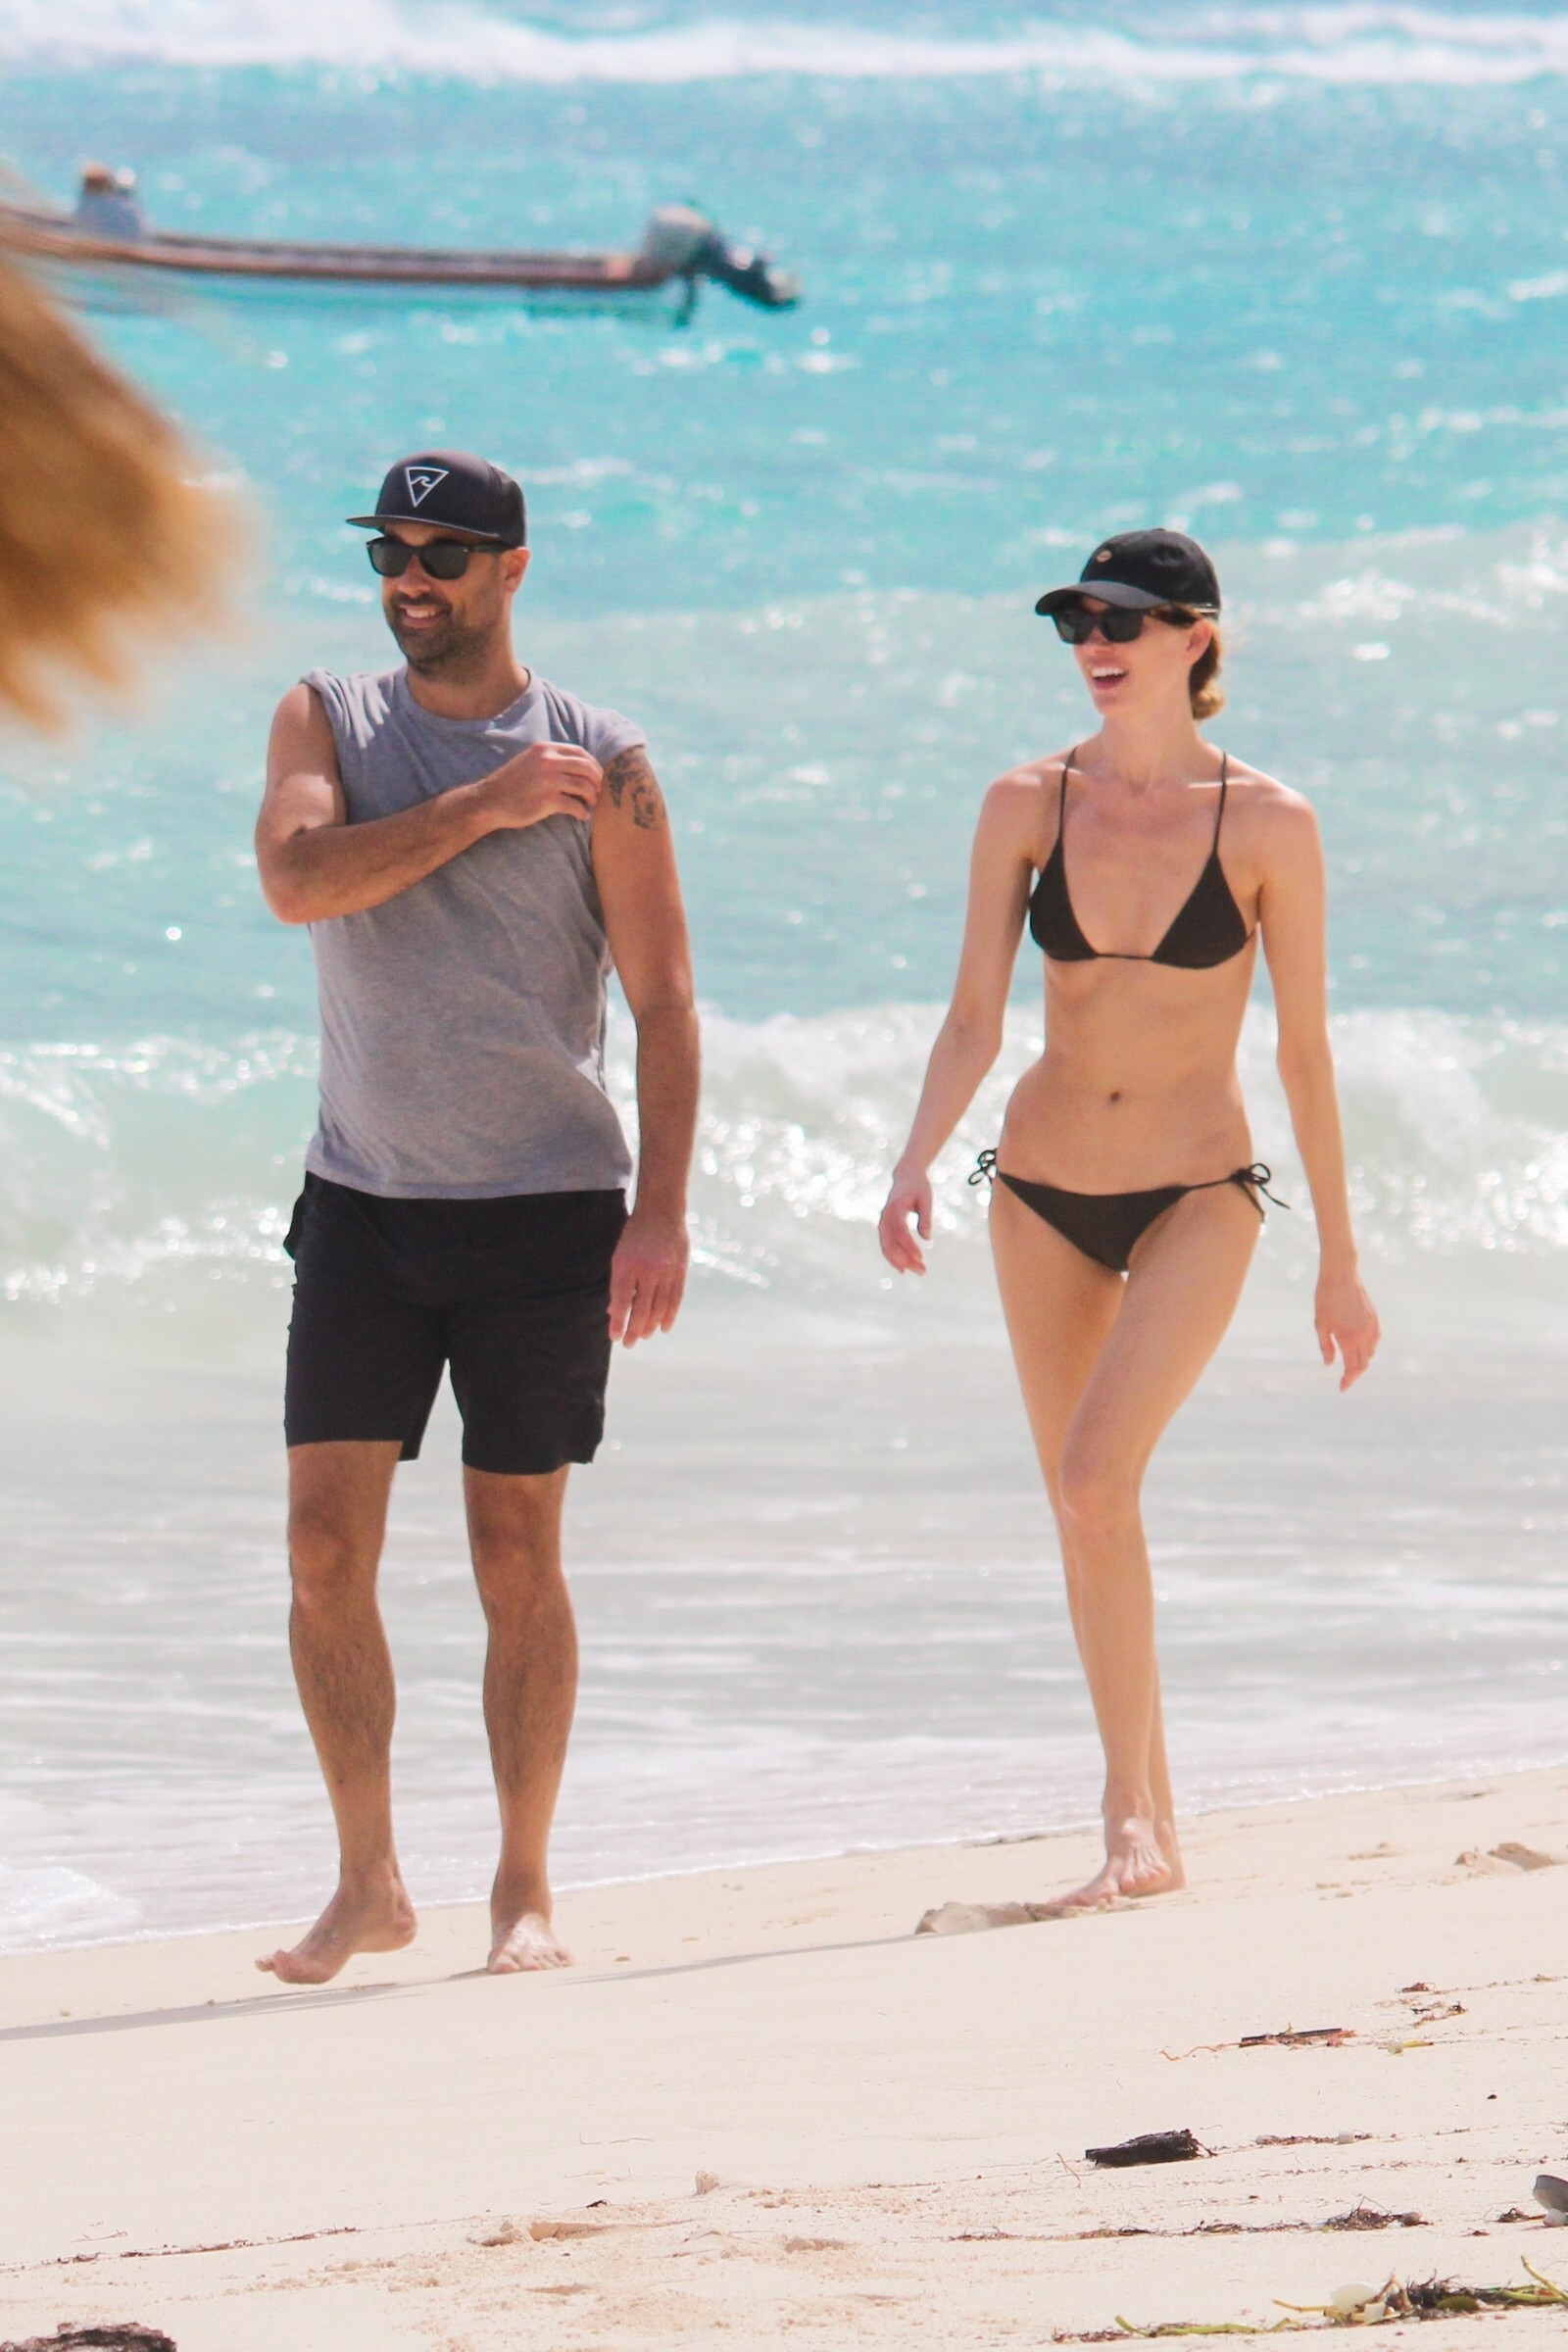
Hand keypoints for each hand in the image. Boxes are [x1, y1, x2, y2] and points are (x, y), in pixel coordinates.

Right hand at [478, 741, 601, 830]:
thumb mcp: (529, 761)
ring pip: (584, 786)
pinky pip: (575, 805)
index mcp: (545, 749)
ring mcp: (549, 781)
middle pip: (586, 768)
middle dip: (596, 780)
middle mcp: (549, 761)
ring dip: (591, 796)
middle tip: (597, 791)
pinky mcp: (548, 801)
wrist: (490, 801)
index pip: (580, 752)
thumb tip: (577, 764)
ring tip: (590, 803)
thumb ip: (550, 758)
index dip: (592, 764)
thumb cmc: (511, 783)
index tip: (595, 776)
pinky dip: (582, 812)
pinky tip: (582, 816)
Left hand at [609, 1206, 688, 1345]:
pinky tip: (664, 1327)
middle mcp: (647, 1270)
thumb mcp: (619, 1256)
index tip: (614, 1337)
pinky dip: (669, 1315)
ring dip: (651, 1325)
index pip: (621, 1301)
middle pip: (641, 1309)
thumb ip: (618, 1284)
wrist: (661, 1212)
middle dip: (634, 1330)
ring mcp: (666, 1271)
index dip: (618, 1322)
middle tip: (629, 1343)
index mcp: (627, 1265)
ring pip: (659, 1307)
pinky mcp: (680, 1270)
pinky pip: (675, 1299)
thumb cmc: (635, 1236)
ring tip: (644, 1336)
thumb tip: (614, 1312)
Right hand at [879, 1165, 931, 1274]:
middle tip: (923, 1271)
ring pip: (887, 1247)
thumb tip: (927, 1238)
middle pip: (892, 1243)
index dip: (909, 1246)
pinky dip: (892, 1258)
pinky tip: (903, 1269)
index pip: (900, 1231)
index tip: (921, 1258)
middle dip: (906, 1259)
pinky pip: (886, 1245)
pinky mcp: (884, 1227)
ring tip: (918, 1271)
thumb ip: (926, 1218)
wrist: (906, 1176)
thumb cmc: (918, 1187)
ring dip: (900, 1262)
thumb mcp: (926, 1198)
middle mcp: (885, 1216)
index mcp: (895, 1207)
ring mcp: (882, 1222)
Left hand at [1316, 1264, 1379, 1390]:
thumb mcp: (1320, 1324)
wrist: (1341, 1274)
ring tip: (1351, 1366)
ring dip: (1363, 1362)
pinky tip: (1362, 1349)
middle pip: (1364, 1363)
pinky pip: (1376, 1340)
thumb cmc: (1325, 1298)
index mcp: (1349, 1339)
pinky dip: (1370, 1349)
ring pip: (1371, 1352)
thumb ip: (1326, 1346)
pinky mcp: (1374, 1318)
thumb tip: (1330, 1364)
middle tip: (1345, 1380)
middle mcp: (1364, 1335)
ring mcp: (1371, 1326)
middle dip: (1355, 1374)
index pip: (1352, 1368)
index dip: (1348, 1380)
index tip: (1342, 1389)